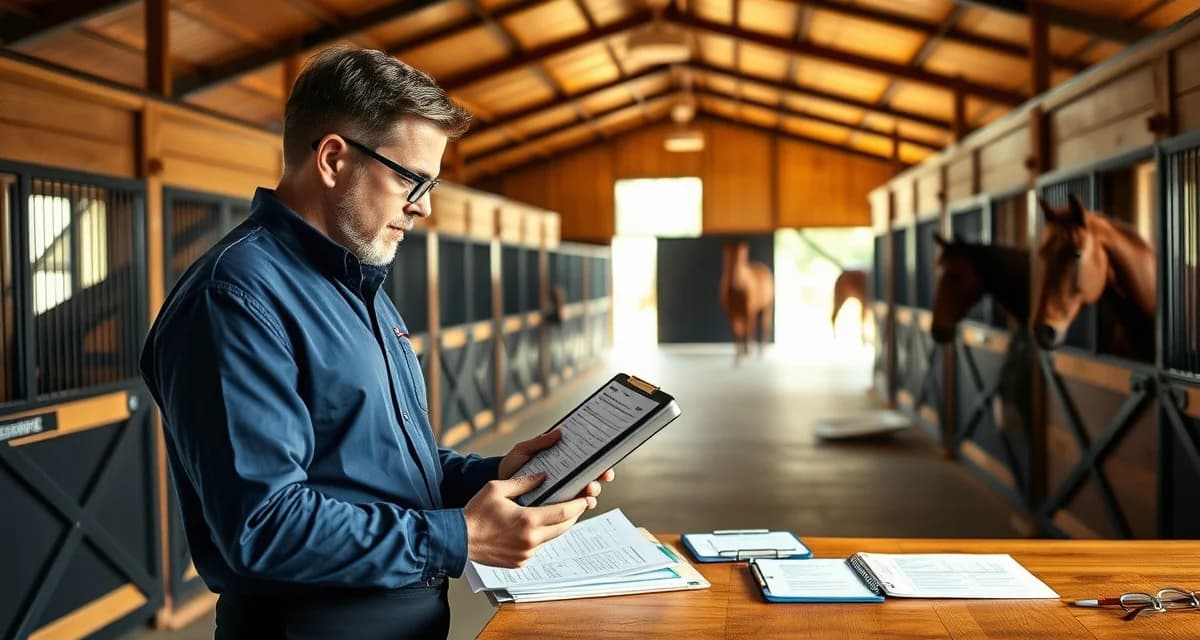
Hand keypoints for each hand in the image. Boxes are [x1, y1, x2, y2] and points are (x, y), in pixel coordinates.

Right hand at [463, 473, 591, 567]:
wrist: (458, 540)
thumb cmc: (475, 513)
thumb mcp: (497, 488)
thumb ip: (524, 482)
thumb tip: (543, 476)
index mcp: (527, 520)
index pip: (564, 512)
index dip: (579, 505)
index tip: (587, 498)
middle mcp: (530, 540)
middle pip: (564, 527)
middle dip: (573, 515)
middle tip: (579, 504)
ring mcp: (526, 553)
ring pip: (552, 538)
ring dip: (558, 526)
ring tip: (560, 512)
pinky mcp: (520, 562)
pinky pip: (539, 547)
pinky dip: (542, 536)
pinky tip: (537, 526)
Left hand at [498, 429, 615, 502]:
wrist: (497, 487)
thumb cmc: (511, 466)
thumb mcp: (524, 450)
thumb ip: (540, 442)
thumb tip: (558, 432)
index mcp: (562, 463)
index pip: (586, 461)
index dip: (600, 461)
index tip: (605, 461)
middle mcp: (566, 479)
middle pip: (591, 479)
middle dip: (600, 478)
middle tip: (599, 476)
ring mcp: (561, 495)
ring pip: (585, 496)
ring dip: (592, 493)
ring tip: (588, 490)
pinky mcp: (554, 510)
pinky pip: (571, 511)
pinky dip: (579, 509)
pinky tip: (580, 506)